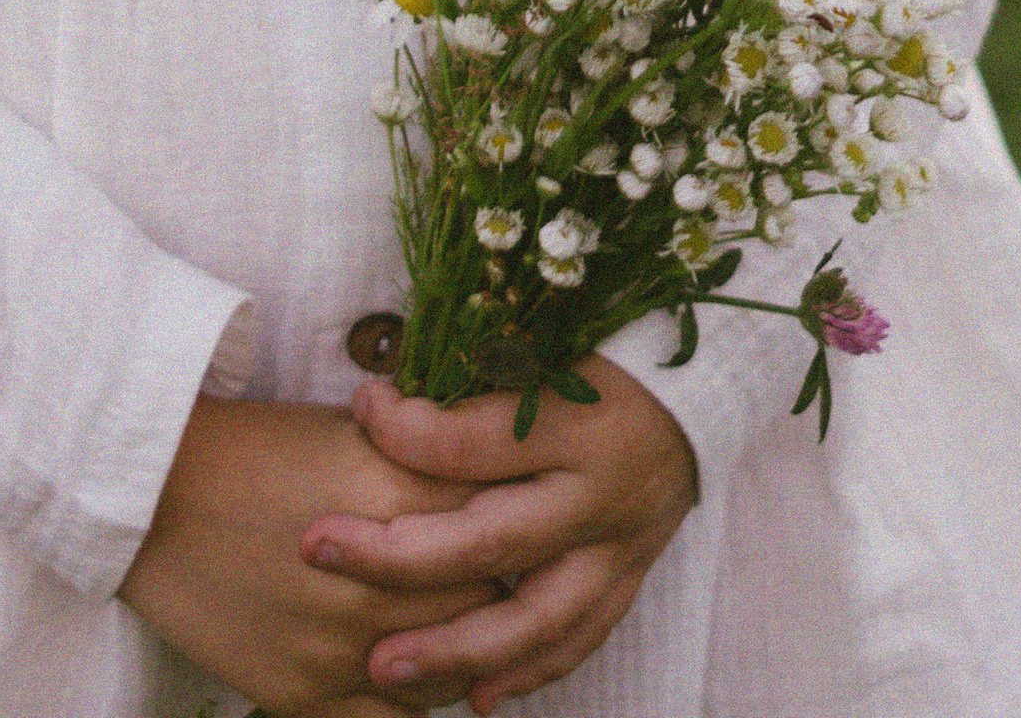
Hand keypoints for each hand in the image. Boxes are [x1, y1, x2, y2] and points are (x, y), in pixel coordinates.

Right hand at [119, 397, 509, 715]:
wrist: (150, 495)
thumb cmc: (249, 447)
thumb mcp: (345, 430)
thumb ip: (419, 458)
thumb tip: (482, 476)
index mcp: (396, 497)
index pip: (501, 524)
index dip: (519, 524)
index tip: (525, 522)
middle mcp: (381, 580)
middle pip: (489, 605)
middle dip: (499, 592)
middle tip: (501, 581)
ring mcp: (343, 647)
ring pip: (451, 673)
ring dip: (466, 655)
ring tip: (462, 633)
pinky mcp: (305, 694)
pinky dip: (415, 704)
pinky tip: (417, 681)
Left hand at [300, 353, 697, 709]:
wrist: (699, 392)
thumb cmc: (601, 351)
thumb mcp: (547, 338)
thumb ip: (476, 370)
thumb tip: (378, 391)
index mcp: (577, 418)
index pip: (476, 437)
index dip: (407, 426)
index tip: (360, 405)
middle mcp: (599, 493)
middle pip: (492, 539)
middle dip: (399, 555)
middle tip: (321, 550)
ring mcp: (618, 548)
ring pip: (536, 617)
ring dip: (454, 647)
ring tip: (382, 668)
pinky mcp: (629, 580)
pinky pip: (577, 640)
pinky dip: (526, 672)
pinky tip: (473, 697)